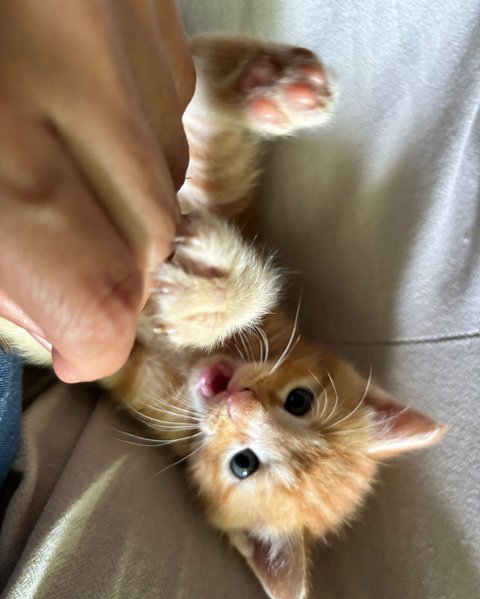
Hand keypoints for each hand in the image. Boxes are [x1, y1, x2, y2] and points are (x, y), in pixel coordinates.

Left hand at [0, 0, 194, 381]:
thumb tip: (53, 321)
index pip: (98, 302)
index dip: (91, 342)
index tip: (70, 341)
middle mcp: (75, 84)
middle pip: (148, 245)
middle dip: (108, 271)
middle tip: (52, 255)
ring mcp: (124, 28)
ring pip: (167, 177)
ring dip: (121, 200)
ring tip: (52, 159)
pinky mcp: (150, 0)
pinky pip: (166, 108)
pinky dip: (131, 134)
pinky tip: (74, 97)